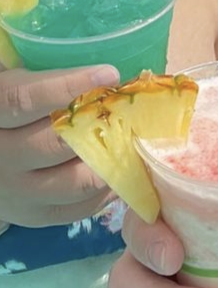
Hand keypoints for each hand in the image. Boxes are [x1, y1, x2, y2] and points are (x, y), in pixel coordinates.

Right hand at [0, 64, 119, 226]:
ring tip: (134, 140)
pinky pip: (80, 207)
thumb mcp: (21, 86)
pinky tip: (123, 166)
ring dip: (112, 160)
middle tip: (132, 111)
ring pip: (76, 181)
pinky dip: (108, 189)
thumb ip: (52, 79)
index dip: (68, 87)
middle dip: (101, 126)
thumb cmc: (16, 113)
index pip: (25, 100)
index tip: (109, 75)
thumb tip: (107, 71)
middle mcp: (1, 156)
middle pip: (56, 144)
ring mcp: (18, 192)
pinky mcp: (36, 216)